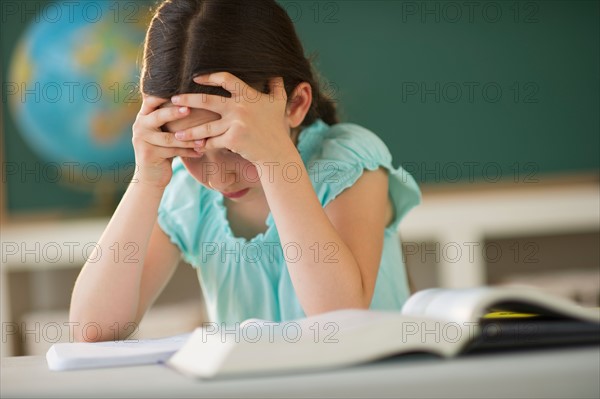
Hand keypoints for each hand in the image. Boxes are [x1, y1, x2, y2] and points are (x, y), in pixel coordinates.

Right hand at [131, 95, 202, 187]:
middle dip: (175, 112)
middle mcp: (140, 126)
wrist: (151, 177)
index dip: (164, 93)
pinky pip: (172, 151)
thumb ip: (169, 118)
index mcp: (144, 116)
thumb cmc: (162, 150)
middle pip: (158, 116)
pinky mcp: (148, 155)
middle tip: (189, 109)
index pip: (151, 99)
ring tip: (204, 139)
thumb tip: (193, 100)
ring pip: (169, 138)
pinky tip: (200, 151)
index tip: (181, 90)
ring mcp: (142, 140)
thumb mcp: (164, 132)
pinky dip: (188, 152)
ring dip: (188, 138)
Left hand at [170, 72, 295, 163]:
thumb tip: (277, 72)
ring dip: (189, 131)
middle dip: (187, 100)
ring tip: (176, 134)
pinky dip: (204, 145)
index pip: (225, 79)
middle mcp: (240, 107)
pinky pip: (213, 141)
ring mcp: (236, 124)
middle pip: (206, 100)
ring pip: (206, 127)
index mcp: (248, 95)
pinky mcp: (233, 139)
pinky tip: (194, 147)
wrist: (277, 151)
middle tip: (173, 99)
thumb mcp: (280, 102)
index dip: (209, 77)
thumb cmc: (276, 126)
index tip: (196, 78)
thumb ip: (277, 85)